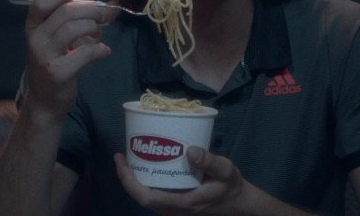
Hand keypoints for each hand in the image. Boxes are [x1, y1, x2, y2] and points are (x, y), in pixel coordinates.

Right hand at [23, 0, 111, 120]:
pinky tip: (103, 51)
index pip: (40, 3)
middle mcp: (35, 39)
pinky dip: (99, 49)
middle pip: (66, 12)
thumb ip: (74, 21)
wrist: (45, 100)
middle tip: (103, 16)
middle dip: (91, 10)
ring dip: (94, 27)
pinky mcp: (58, 73)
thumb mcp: (56, 40)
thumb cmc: (55, 63)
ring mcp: (45, 56)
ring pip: (75, 28)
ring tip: (99, 35)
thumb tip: (110, 6)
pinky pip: (84, 53)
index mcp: (33, 27)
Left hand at [114, 147, 248, 215]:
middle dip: (127, 177)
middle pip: (141, 197)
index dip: (128, 180)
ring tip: (131, 157)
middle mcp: (172, 211)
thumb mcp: (226, 171)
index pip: (145, 197)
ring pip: (146, 196)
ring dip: (135, 179)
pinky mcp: (175, 206)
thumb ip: (210, 161)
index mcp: (182, 203)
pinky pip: (153, 195)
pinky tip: (146, 165)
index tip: (121, 160)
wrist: (238, 204)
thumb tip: (190, 150)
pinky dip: (145, 181)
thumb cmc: (231, 187)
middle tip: (123, 155)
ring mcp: (172, 210)